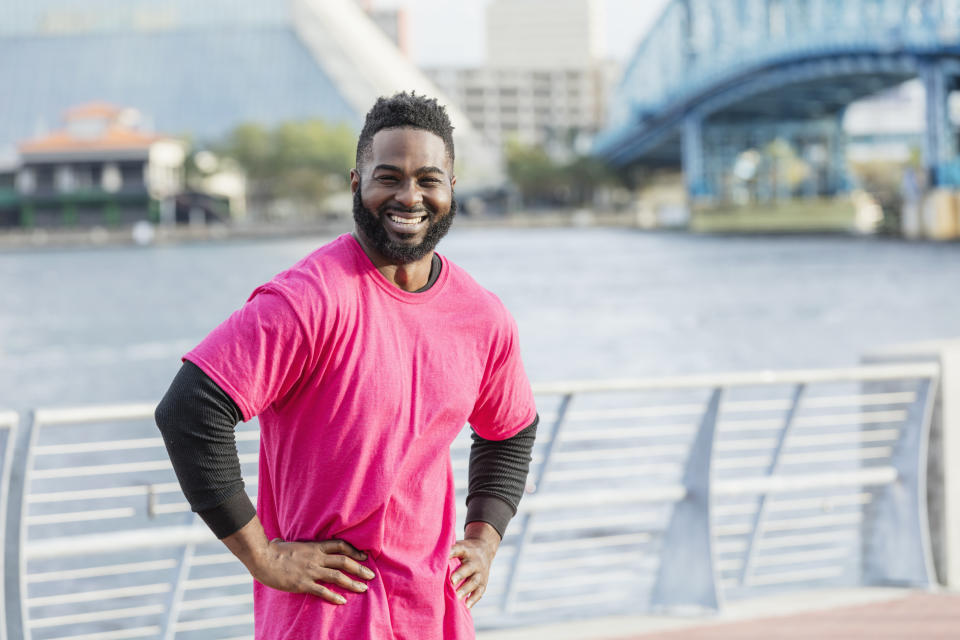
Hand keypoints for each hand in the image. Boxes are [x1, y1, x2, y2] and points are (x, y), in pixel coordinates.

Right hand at [223, 518, 374, 604]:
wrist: (262, 558)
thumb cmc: (270, 550)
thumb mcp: (283, 543)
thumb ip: (285, 543)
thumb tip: (278, 541)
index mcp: (314, 547)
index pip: (340, 546)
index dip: (354, 551)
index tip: (364, 556)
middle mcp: (316, 558)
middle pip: (344, 561)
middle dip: (360, 568)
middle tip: (371, 575)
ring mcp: (311, 571)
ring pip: (338, 576)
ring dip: (353, 583)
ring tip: (363, 589)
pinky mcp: (303, 584)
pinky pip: (323, 591)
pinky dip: (334, 596)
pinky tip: (343, 601)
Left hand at [449, 521, 499, 608]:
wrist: (484, 550)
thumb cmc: (463, 551)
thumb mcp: (457, 546)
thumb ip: (446, 552)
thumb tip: (425, 558)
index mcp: (465, 549)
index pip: (459, 549)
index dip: (452, 553)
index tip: (443, 558)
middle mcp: (474, 561)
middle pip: (468, 567)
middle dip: (460, 574)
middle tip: (452, 581)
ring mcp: (480, 572)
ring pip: (474, 581)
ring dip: (466, 589)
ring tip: (458, 597)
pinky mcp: (484, 582)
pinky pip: (480, 591)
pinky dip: (474, 599)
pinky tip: (467, 606)